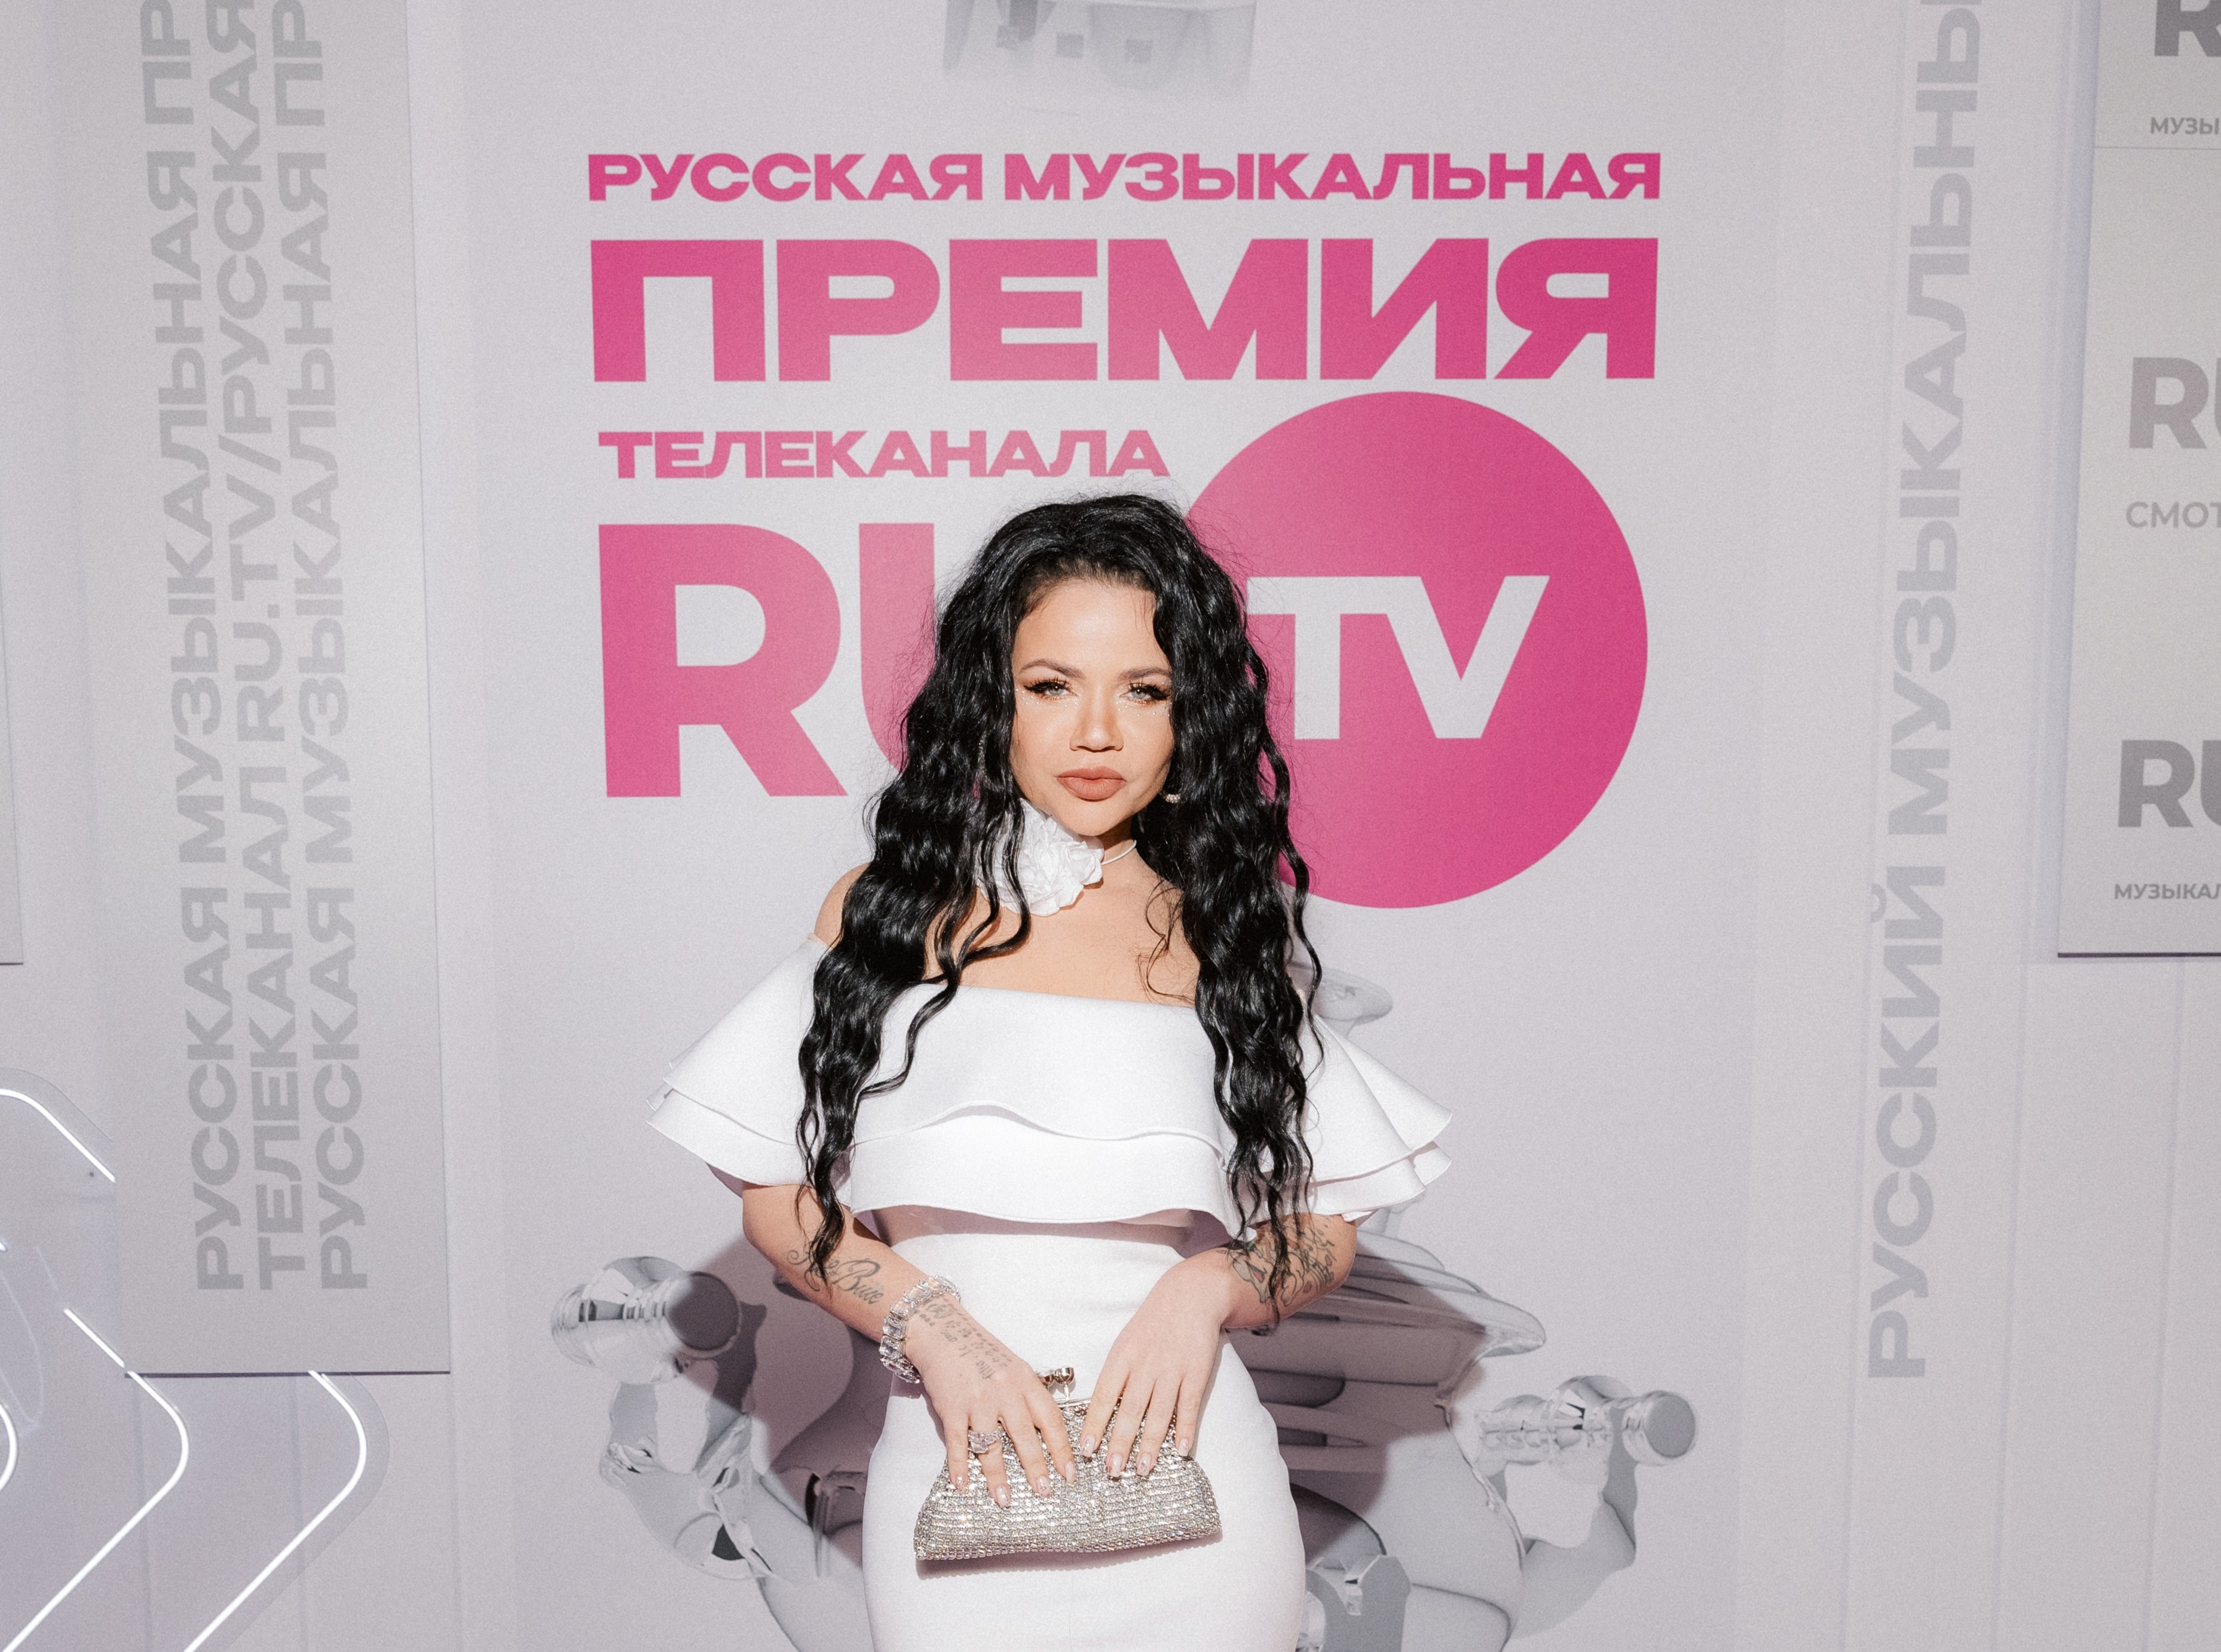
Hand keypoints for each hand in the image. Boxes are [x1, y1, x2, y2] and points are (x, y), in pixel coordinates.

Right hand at [905, 1293, 1076, 1507]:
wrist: (942, 1332)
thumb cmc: (981, 1353)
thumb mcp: (1014, 1368)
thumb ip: (1029, 1396)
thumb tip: (1048, 1431)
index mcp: (1025, 1380)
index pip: (1051, 1419)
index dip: (1062, 1449)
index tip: (1070, 1473)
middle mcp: (1004, 1390)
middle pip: (1025, 1436)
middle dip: (1037, 1469)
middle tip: (1045, 1493)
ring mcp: (977, 1400)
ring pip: (992, 1445)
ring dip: (998, 1476)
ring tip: (1005, 1500)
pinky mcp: (951, 1407)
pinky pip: (958, 1443)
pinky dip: (960, 1466)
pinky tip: (963, 1485)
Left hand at [1079, 1256, 1234, 1479]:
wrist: (1189, 1296)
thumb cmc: (1152, 1325)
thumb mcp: (1125, 1343)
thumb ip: (1116, 1376)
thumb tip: (1100, 1415)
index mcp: (1122, 1357)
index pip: (1104, 1396)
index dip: (1095, 1424)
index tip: (1086, 1450)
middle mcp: (1145, 1365)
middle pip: (1130, 1409)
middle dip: (1120, 1443)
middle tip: (1113, 1470)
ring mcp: (1172, 1369)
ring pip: (1159, 1412)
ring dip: (1151, 1443)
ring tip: (1143, 1469)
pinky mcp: (1196, 1372)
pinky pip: (1189, 1405)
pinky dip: (1186, 1429)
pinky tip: (1181, 1449)